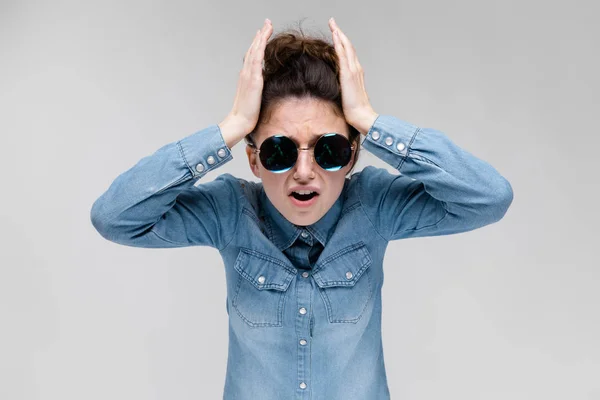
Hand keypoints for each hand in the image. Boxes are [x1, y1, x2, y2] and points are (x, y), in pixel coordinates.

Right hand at [220, 18, 272, 146]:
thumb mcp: (255, 98)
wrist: (240, 121)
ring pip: (255, 51)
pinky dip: (259, 48)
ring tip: (267, 26)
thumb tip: (263, 87)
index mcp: (246, 77)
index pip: (253, 56)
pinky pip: (257, 60)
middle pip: (253, 49)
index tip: (262, 33)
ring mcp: (248, 75)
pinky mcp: (253, 80)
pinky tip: (263, 39)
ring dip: (261, 37)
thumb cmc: (247, 114)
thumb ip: (258, 89)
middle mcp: (246, 73)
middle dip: (261, 35)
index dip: (258, 43)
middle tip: (267, 23)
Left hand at [328, 17, 378, 133]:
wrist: (362, 116)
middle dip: (339, 32)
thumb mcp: (348, 95)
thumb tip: (337, 88)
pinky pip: (343, 55)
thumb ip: (344, 88)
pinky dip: (339, 43)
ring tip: (332, 24)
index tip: (336, 32)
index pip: (348, 53)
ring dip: (339, 34)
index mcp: (356, 73)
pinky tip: (335, 35)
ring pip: (346, 47)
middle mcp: (356, 69)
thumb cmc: (355, 111)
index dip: (342, 42)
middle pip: (348, 46)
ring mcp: (353, 71)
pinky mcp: (348, 75)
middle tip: (332, 22)